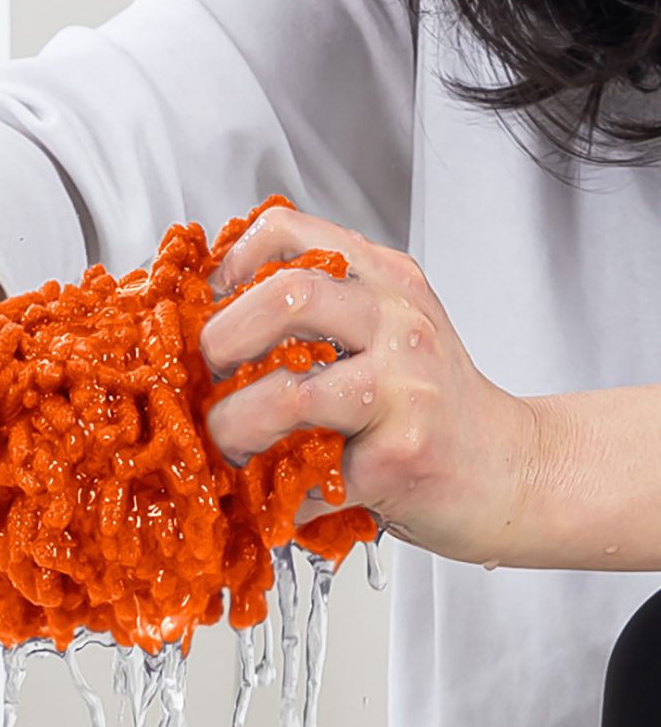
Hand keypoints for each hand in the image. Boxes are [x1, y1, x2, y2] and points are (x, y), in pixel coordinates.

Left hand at [200, 204, 533, 566]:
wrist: (514, 469)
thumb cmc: (435, 404)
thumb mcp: (389, 328)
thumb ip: (324, 308)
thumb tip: (219, 320)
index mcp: (385, 281)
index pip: (289, 231)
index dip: (231, 264)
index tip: (213, 304)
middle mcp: (398, 323)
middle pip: (288, 295)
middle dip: (224, 338)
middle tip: (211, 375)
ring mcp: (404, 389)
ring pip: (290, 393)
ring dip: (235, 426)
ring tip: (230, 443)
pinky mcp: (401, 457)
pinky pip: (308, 477)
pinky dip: (276, 494)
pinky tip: (278, 494)